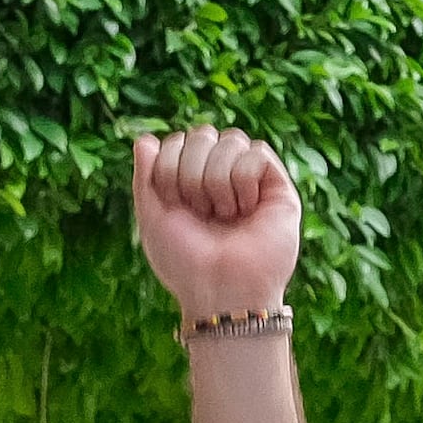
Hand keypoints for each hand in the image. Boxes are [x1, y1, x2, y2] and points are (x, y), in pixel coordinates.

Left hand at [132, 128, 301, 322]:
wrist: (220, 289)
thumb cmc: (184, 262)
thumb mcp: (153, 218)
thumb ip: (146, 177)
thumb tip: (145, 139)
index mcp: (189, 181)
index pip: (177, 141)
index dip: (169, 167)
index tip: (172, 203)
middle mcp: (220, 176)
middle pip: (203, 133)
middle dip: (190, 172)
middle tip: (199, 210)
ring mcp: (249, 179)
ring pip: (231, 139)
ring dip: (217, 180)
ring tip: (223, 213)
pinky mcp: (277, 186)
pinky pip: (256, 152)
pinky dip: (243, 181)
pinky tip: (246, 209)